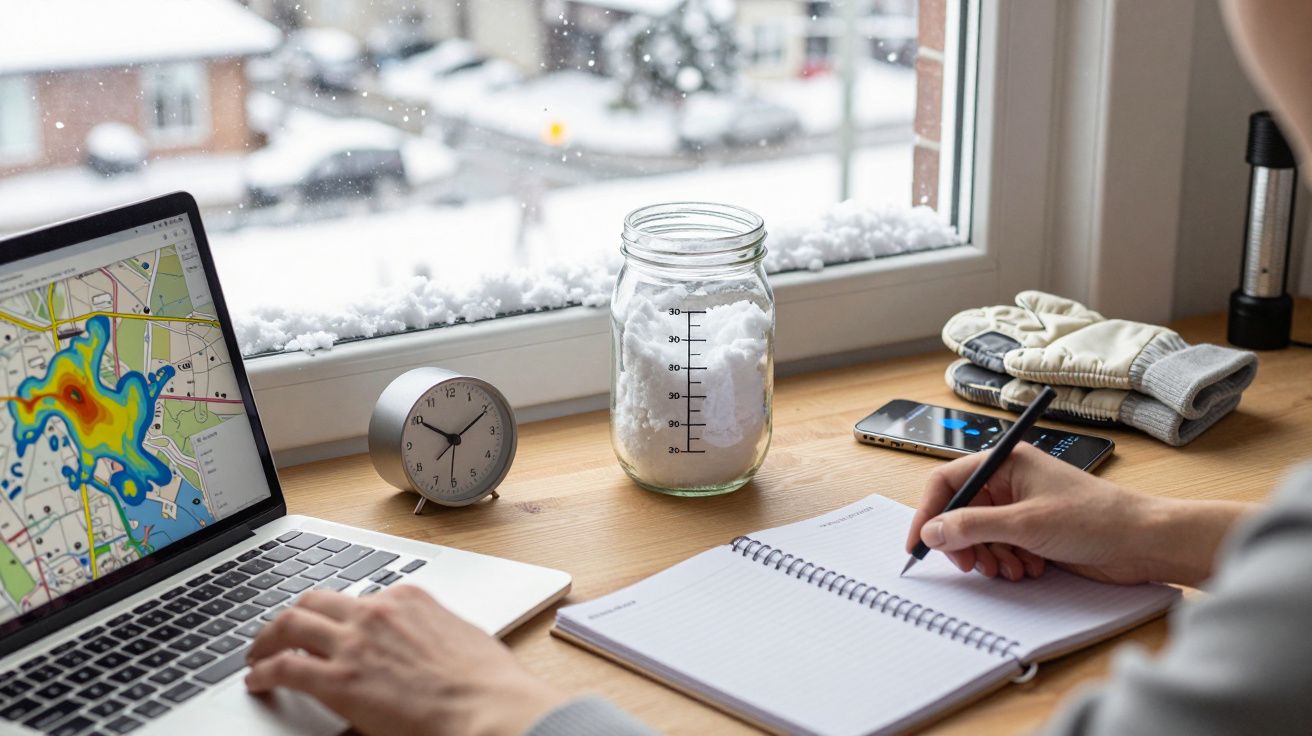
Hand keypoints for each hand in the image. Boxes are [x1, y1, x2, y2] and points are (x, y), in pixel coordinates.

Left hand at [245, 586, 567, 735]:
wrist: (487, 708)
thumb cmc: (486, 682)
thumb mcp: (458, 637)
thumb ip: (428, 633)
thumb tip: (421, 645)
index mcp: (408, 598)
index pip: (357, 598)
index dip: (337, 615)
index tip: (329, 627)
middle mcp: (376, 611)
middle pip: (315, 600)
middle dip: (292, 615)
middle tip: (279, 634)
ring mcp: (354, 643)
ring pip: (291, 623)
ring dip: (267, 638)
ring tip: (257, 654)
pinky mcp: (338, 680)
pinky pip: (285, 667)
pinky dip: (263, 672)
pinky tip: (256, 680)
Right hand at [904, 442, 1250, 585]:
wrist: (1142, 542)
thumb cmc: (1095, 518)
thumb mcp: (1025, 523)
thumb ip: (972, 527)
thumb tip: (932, 531)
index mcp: (1005, 463)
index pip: (949, 481)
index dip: (930, 512)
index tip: (919, 542)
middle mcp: (1010, 482)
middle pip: (961, 512)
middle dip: (964, 542)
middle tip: (971, 565)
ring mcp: (1021, 507)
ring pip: (979, 534)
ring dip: (989, 556)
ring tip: (1012, 567)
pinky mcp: (1033, 531)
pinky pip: (1000, 548)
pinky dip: (1007, 562)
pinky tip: (1029, 568)